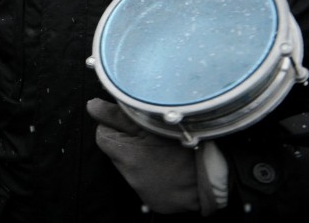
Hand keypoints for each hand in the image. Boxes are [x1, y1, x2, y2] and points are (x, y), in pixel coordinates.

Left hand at [86, 98, 227, 214]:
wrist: (216, 175)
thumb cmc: (185, 140)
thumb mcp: (150, 120)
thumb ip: (116, 113)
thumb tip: (91, 106)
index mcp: (126, 152)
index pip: (103, 134)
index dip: (115, 123)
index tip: (131, 120)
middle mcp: (130, 174)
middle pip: (116, 150)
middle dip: (127, 140)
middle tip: (150, 132)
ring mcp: (142, 190)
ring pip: (130, 165)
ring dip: (139, 155)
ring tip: (162, 148)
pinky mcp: (155, 202)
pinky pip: (145, 182)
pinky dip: (151, 172)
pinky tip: (167, 165)